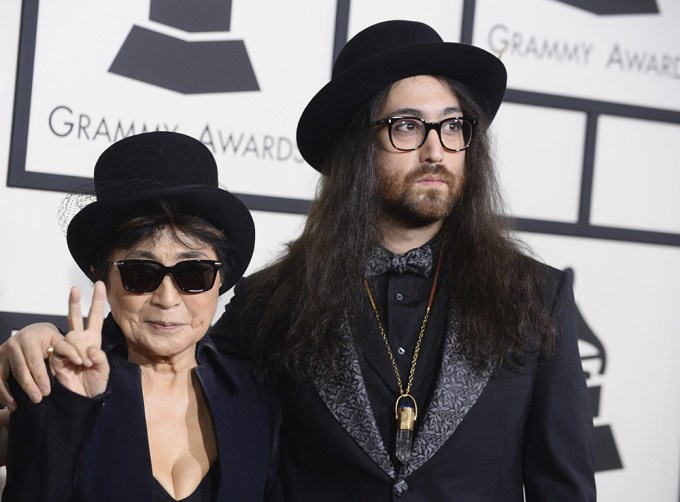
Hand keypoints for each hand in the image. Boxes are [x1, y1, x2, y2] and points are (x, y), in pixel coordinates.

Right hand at [0, 322, 63, 410]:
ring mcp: (3, 351)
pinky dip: (2, 392)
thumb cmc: (50, 339)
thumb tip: (81, 361)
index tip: (47, 391)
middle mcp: (14, 343)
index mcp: (30, 337)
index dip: (40, 377)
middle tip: (37, 399)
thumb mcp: (60, 340)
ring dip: (11, 392)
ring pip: (5, 375)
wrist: (33, 333)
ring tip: (19, 406)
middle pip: (20, 369)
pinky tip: (10, 403)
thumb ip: (70, 349)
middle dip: (28, 386)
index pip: (35, 361)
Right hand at [48, 282, 109, 397]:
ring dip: (80, 348)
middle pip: (75, 318)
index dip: (98, 301)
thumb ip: (100, 359)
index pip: (96, 317)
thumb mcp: (104, 370)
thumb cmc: (95, 384)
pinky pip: (63, 349)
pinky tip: (78, 363)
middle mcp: (80, 341)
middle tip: (75, 288)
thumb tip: (91, 349)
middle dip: (75, 302)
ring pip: (71, 336)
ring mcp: (67, 349)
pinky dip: (72, 355)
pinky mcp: (57, 358)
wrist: (82, 400)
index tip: (99, 284)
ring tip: (85, 363)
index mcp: (93, 340)